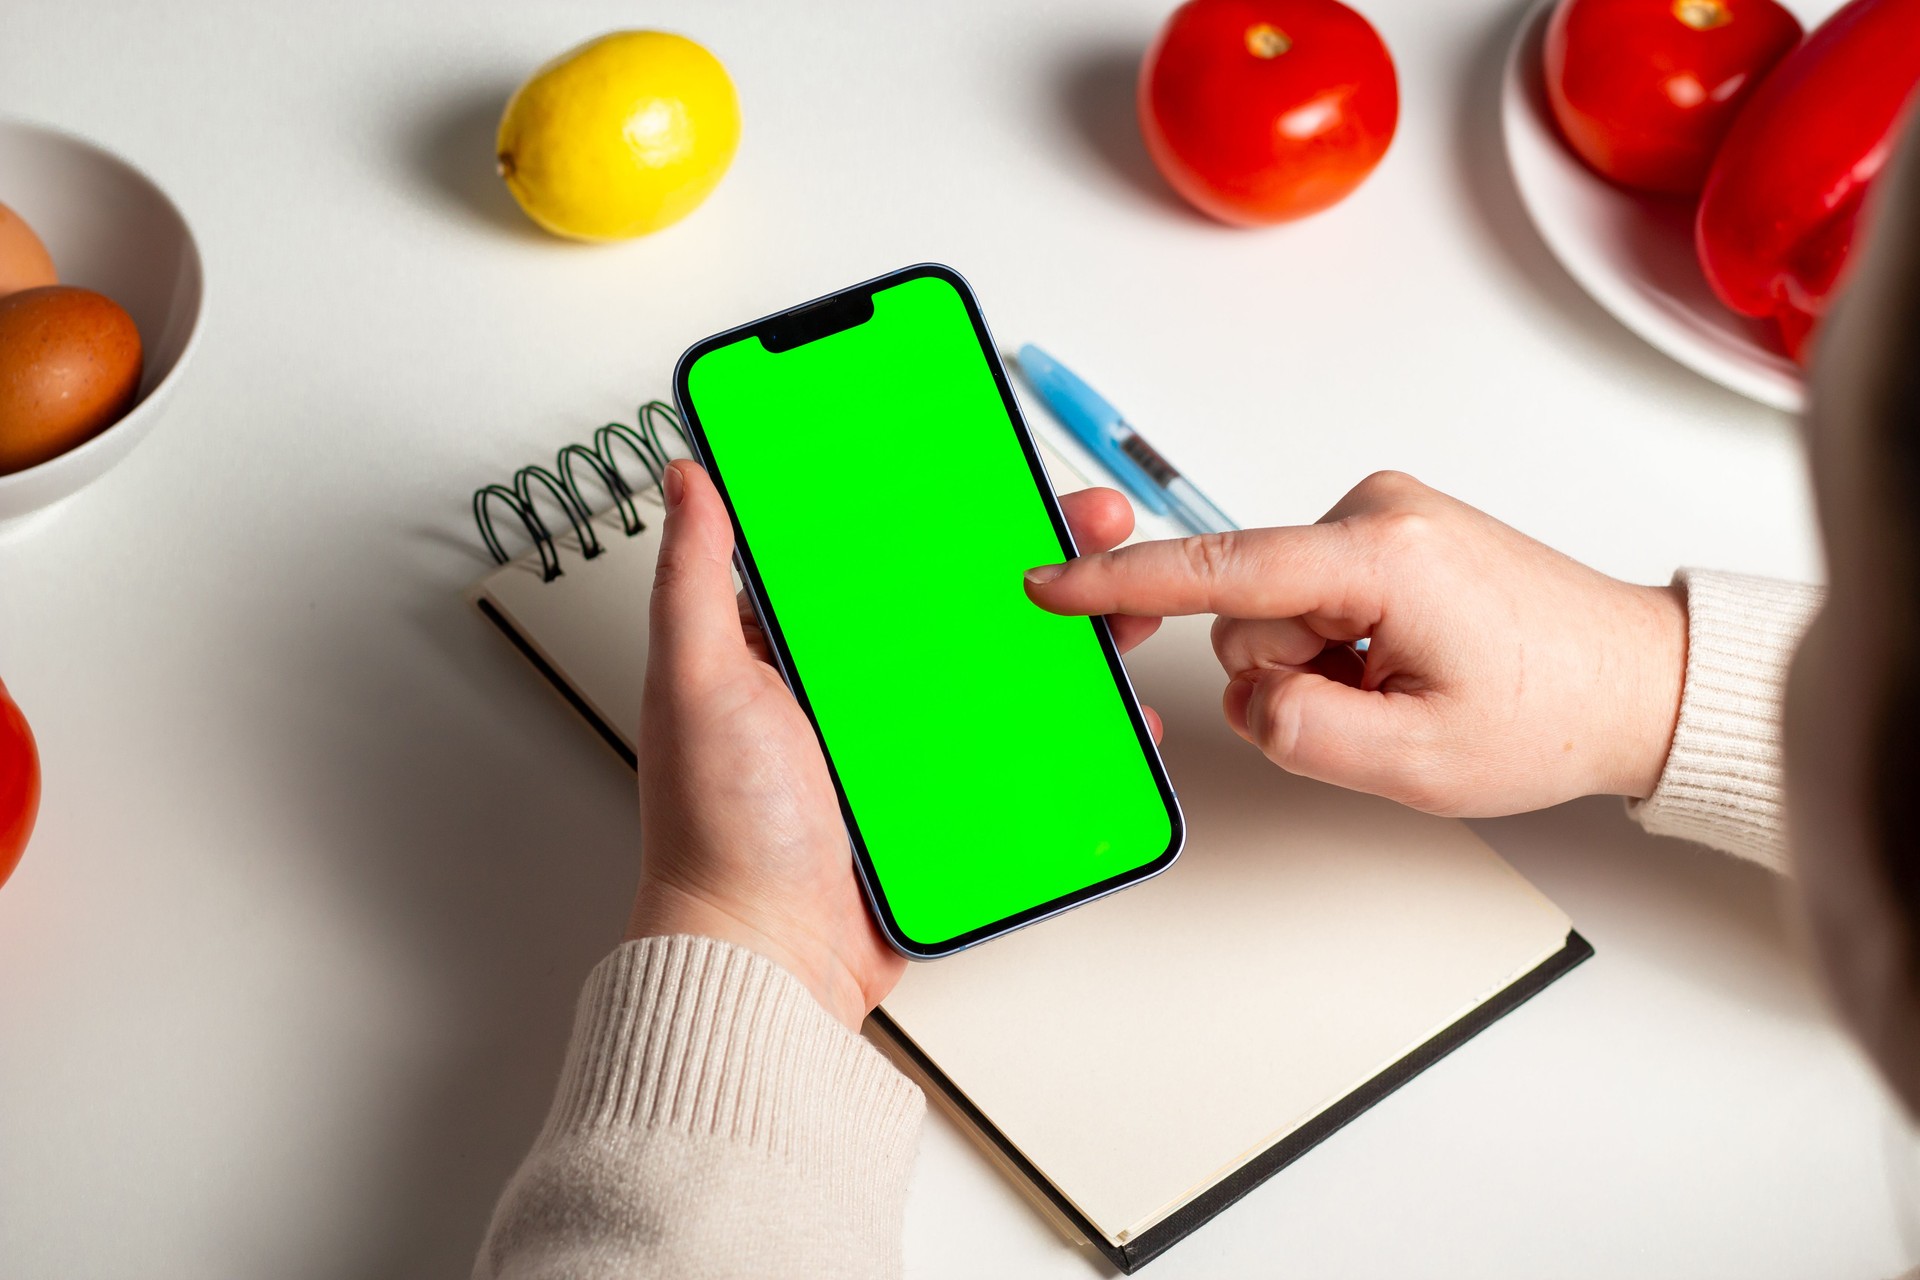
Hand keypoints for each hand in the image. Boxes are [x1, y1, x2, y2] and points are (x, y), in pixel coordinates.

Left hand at [627, 462, 1149, 1028]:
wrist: (769, 962)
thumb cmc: (719, 830)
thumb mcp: (696, 682)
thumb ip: (694, 578)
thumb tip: (692, 476)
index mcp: (804, 648)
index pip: (888, 553)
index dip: (949, 505)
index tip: (1002, 470)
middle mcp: (862, 691)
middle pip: (966, 605)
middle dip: (1040, 562)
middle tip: (1098, 532)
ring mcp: (913, 748)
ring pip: (1008, 673)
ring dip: (1073, 638)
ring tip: (1127, 610)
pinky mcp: (950, 803)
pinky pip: (1024, 754)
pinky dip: (1075, 731)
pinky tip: (1116, 711)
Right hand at [1024, 471, 1687, 817]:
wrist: (1635, 680)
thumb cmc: (1552, 714)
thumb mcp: (1415, 761)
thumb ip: (1299, 729)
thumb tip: (1247, 694)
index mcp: (1383, 557)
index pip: (1221, 571)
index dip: (1124, 583)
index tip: (1052, 583)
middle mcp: (1379, 512)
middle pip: (1248, 608)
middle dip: (1291, 673)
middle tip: (1380, 706)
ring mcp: (1386, 513)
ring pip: (1276, 607)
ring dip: (1319, 662)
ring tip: (1405, 685)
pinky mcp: (1390, 528)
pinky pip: (1312, 594)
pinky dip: (1338, 641)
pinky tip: (1406, 662)